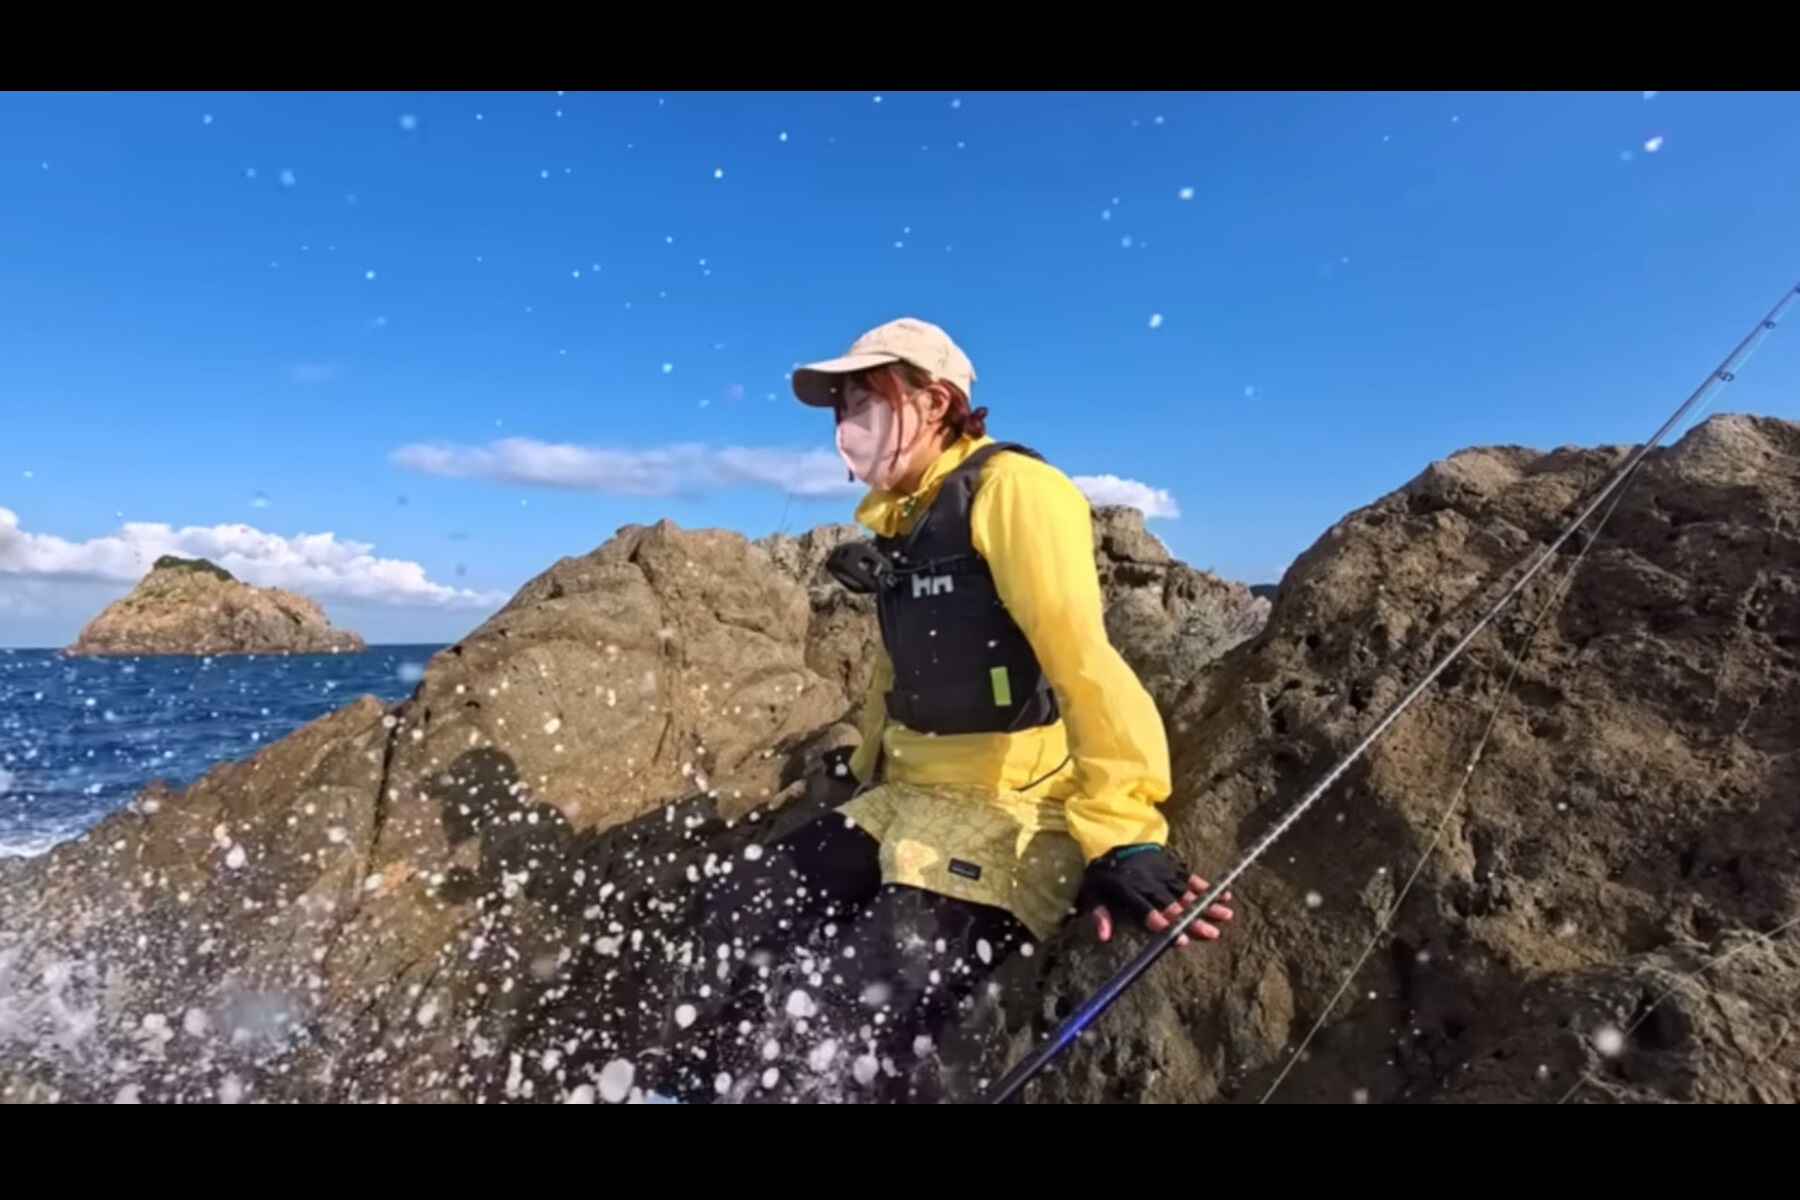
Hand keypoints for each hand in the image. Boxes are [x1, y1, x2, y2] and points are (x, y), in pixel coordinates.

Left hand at [1078, 844, 1234, 947]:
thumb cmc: (1104, 873)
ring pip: (1186, 892)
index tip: (1179, 938)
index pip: (1146, 910)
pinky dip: (1206, 885)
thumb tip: (1103, 938)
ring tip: (1226, 914)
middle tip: (1212, 933)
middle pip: (1172, 904)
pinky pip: (1190, 876)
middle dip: (1192, 919)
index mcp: (1128, 890)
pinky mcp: (1171, 865)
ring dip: (1206, 904)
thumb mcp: (1091, 892)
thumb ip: (1099, 914)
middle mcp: (1149, 882)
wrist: (1113, 837)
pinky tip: (1223, 893)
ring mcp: (1163, 873)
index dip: (1162, 923)